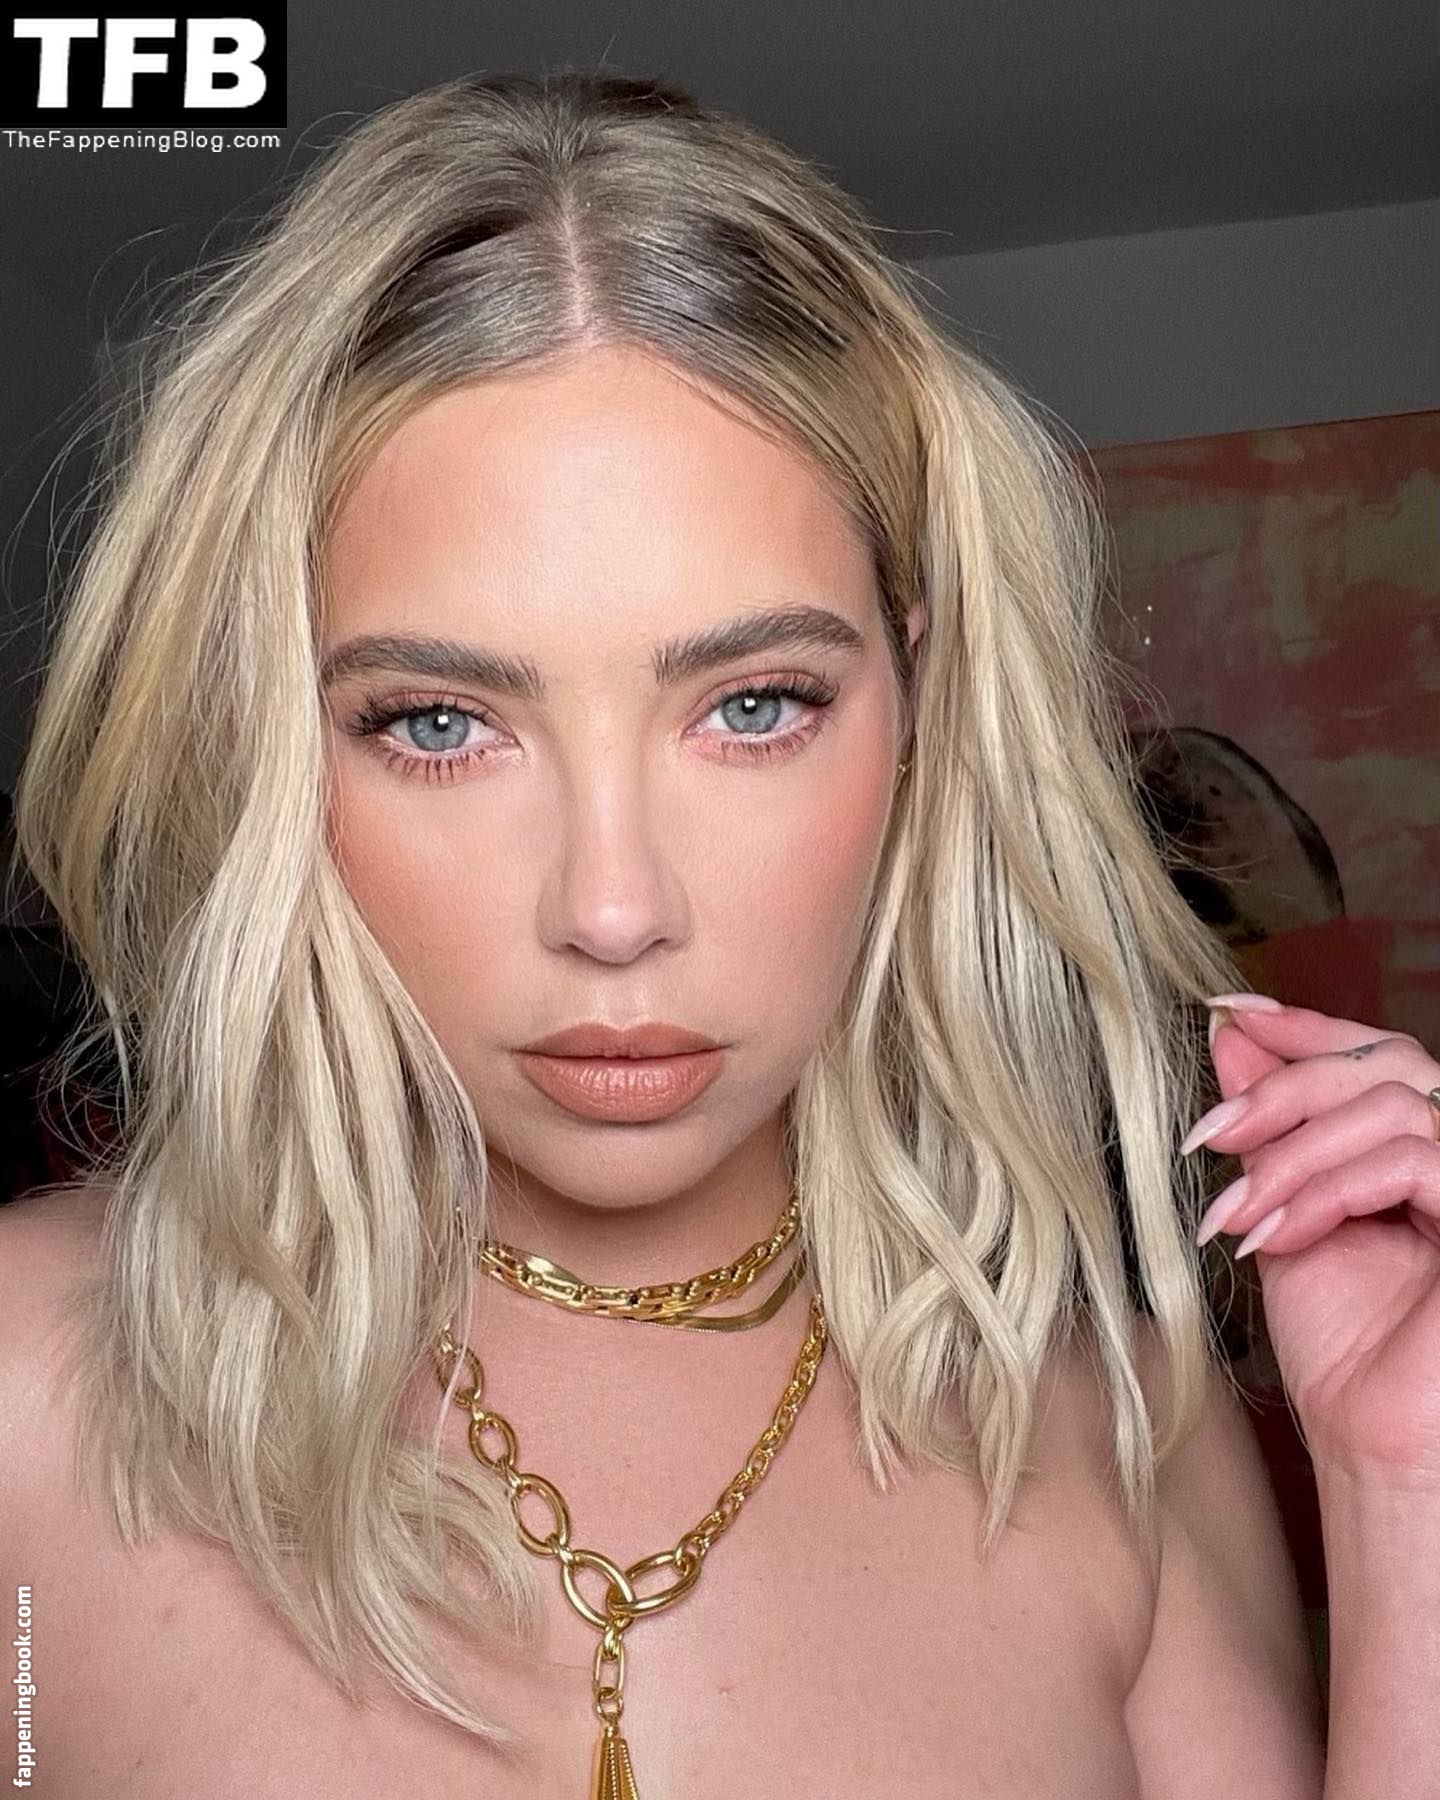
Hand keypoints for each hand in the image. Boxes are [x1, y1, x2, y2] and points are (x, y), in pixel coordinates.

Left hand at [1184, 996, 1439, 1492]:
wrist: (1372, 1446)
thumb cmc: (1343, 1347)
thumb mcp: (1286, 1210)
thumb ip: (1271, 1129)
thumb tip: (1232, 1038)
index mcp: (1425, 1148)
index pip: (1376, 1054)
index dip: (1303, 1023)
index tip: (1226, 1012)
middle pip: (1385, 1062)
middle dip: (1281, 1088)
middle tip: (1208, 1134)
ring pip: (1392, 1106)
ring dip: (1292, 1154)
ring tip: (1237, 1215)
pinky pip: (1411, 1159)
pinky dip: (1328, 1188)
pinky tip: (1277, 1234)